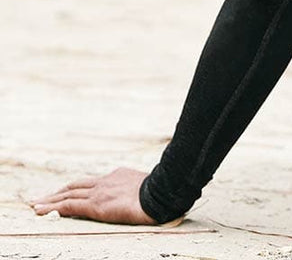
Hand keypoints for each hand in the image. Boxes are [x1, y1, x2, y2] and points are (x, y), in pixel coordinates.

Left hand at [31, 167, 156, 223]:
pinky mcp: (96, 205)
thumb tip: (142, 196)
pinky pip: (70, 205)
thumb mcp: (149, 186)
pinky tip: (42, 211)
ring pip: (68, 194)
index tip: (66, 192)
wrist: (161, 194)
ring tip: (35, 205)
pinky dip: (53, 208)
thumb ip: (138, 188)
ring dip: (50, 200)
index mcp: (118, 176)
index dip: (76, 188)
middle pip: (75, 186)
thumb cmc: (161, 193)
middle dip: (58, 192)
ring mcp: (100, 192)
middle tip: (41, 198)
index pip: (91, 183)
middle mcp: (106, 181)